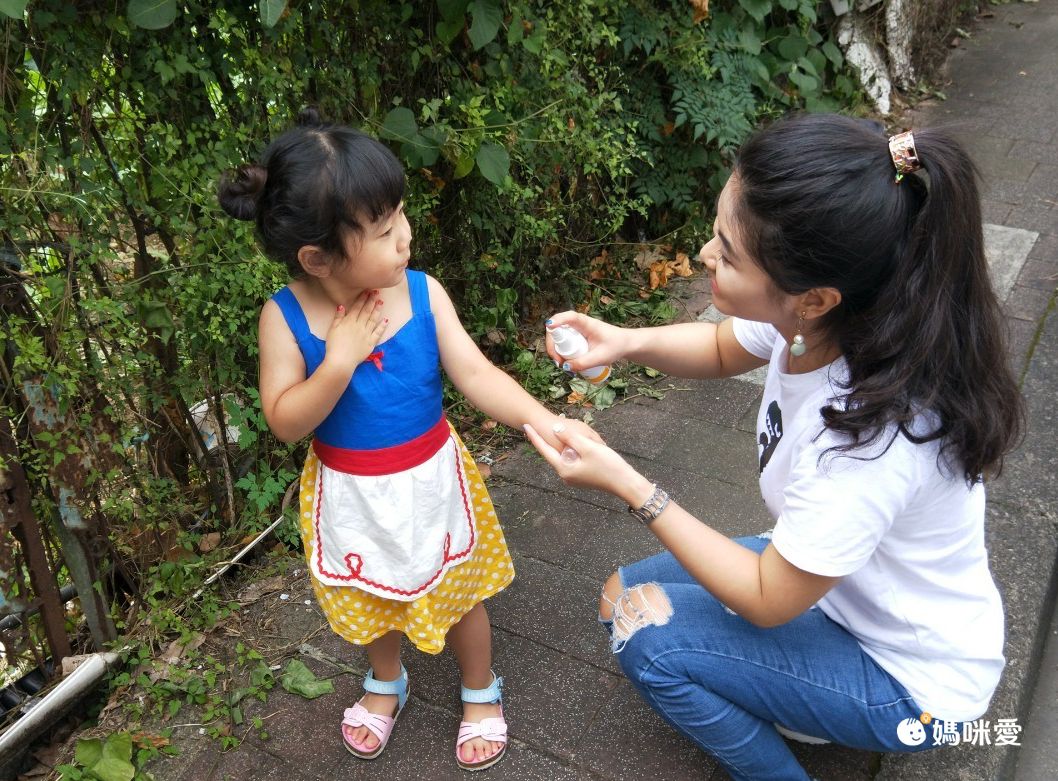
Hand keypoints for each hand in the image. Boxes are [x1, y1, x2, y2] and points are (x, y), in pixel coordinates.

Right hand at [322, 290, 386, 374]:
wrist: (341, 360)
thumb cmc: (333, 345)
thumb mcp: (332, 329)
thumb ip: (338, 317)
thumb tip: (342, 306)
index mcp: (349, 322)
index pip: (357, 307)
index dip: (363, 298)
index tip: (367, 291)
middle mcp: (359, 326)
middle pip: (366, 311)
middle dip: (372, 301)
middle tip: (377, 292)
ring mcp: (366, 334)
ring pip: (373, 320)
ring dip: (377, 310)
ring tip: (381, 302)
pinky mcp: (371, 343)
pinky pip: (378, 333)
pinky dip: (382, 326)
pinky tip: (386, 320)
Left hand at [523, 421, 650, 505]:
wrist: (625, 483)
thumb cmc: (608, 465)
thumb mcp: (588, 448)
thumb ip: (570, 437)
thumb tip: (555, 428)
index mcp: (564, 468)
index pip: (545, 450)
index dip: (535, 437)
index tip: (525, 425)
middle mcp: (565, 475)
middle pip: (552, 453)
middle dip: (545, 440)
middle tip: (534, 426)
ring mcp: (573, 477)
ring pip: (562, 456)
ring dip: (559, 445)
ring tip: (551, 432)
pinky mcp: (582, 476)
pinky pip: (571, 460)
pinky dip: (569, 450)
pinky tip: (570, 443)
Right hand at [545, 311, 626, 372]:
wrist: (625, 345)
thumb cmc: (616, 347)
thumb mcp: (600, 357)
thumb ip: (584, 363)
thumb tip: (566, 367)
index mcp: (586, 323)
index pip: (569, 316)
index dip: (557, 319)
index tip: (548, 325)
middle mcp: (579, 324)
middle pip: (557, 328)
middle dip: (552, 344)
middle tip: (558, 362)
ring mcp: (576, 330)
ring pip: (558, 336)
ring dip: (555, 349)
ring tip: (562, 365)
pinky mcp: (576, 337)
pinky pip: (563, 341)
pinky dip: (561, 351)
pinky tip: (565, 362)